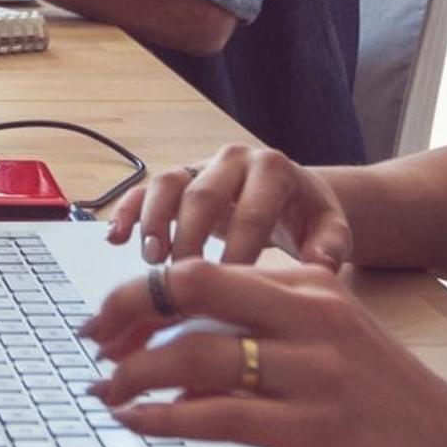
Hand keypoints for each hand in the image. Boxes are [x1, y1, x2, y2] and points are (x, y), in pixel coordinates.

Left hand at [79, 258, 446, 446]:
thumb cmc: (399, 415)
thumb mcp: (336, 352)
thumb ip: (266, 343)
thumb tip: (179, 366)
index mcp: (314, 286)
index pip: (204, 268)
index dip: (142, 293)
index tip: (107, 321)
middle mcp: (313, 314)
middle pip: (190, 288)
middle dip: (124, 314)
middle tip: (90, 346)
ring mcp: (316, 371)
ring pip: (195, 352)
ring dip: (134, 374)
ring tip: (107, 394)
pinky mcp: (317, 429)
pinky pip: (218, 414)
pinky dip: (164, 418)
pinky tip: (140, 426)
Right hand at [100, 144, 354, 270]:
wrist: (294, 195)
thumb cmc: (309, 217)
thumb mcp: (331, 229)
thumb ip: (331, 246)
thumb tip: (322, 266)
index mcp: (272, 168)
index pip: (253, 210)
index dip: (240, 249)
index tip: (230, 288)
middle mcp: (233, 159)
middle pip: (204, 195)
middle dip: (191, 240)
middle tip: (184, 283)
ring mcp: (201, 164)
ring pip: (168, 184)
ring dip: (154, 222)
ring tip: (152, 260)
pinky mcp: (178, 178)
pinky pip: (145, 189)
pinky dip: (128, 211)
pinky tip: (115, 238)